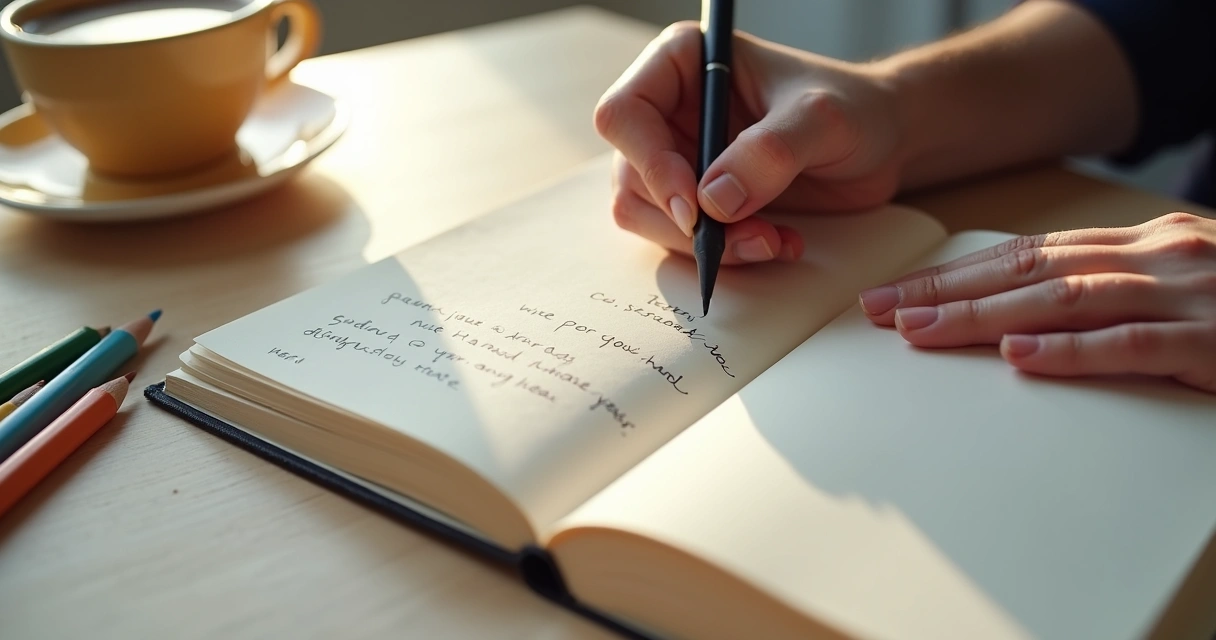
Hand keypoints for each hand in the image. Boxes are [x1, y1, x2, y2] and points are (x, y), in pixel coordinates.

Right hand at [595, 23, 905, 264]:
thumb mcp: (821, 119)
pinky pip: (682, 239)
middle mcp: (668, 110)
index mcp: (682, 63)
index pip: (624, 114)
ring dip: (705, 245)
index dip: (648, 163)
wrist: (883, 142)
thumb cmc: (855, 108)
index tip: (694, 207)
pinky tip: (775, 243)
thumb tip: (713, 200)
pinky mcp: (697, 199)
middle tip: (746, 238)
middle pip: (631, 177)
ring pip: (648, 216)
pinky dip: (725, 253)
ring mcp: (679, 157)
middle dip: (685, 221)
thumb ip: (770, 152)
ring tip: (770, 242)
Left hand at [859, 212, 1215, 392]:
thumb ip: (1114, 294)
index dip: (957, 273)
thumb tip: (1024, 321)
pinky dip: (1071, 351)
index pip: (1028, 254)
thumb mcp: (1183, 286)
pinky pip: (1132, 344)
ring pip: (1063, 299)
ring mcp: (1189, 295)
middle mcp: (1158, 256)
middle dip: (947, 290)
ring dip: (983, 316)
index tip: (898, 291)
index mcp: (1145, 244)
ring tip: (919, 331)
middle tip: (880, 309)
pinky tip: (1018, 357)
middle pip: (1029, 269)